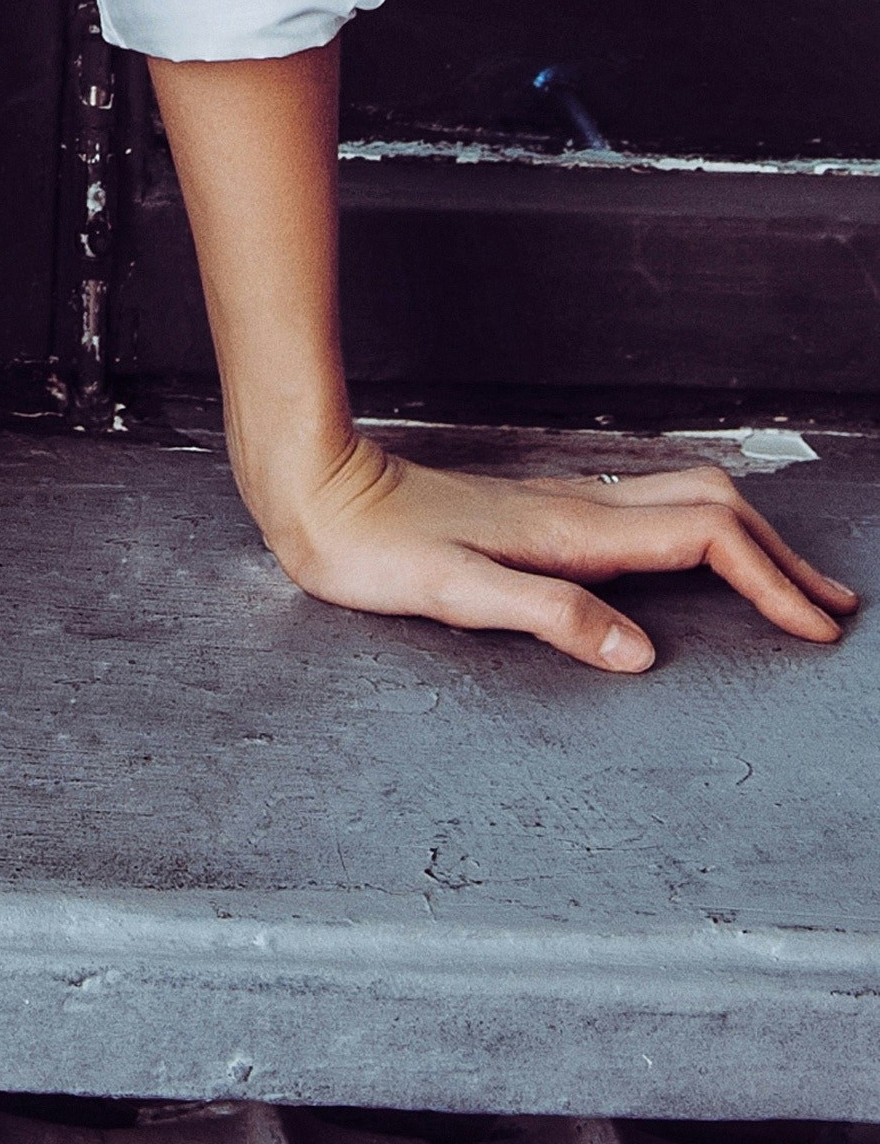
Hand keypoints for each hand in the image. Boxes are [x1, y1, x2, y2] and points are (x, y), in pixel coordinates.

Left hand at [261, 432, 856, 672]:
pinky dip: (702, 534)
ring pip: (684, 504)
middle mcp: (577, 507)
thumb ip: (549, 615)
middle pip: (712, 510)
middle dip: (780, 557)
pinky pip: (648, 514)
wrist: (316, 489)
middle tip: (831, 609)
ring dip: (748, 541)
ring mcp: (561, 505)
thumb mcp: (455, 594)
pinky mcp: (539, 513)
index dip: (768, 581)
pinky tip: (698, 559)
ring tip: (789, 585)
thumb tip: (640, 654)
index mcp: (571, 530)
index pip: (702, 541)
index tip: (814, 627)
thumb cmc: (372, 547)